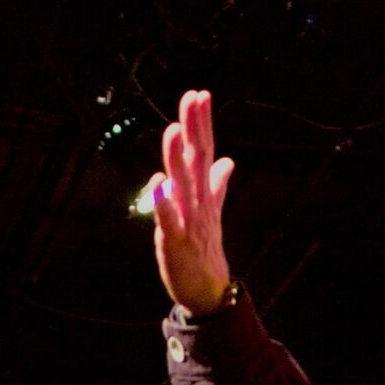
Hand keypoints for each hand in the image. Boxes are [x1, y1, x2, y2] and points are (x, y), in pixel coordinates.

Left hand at [150, 90, 235, 315]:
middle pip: (197, 159)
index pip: (204, 151)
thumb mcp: (212, 212)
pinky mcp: (178, 241)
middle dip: (195, 128)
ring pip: (184, 184)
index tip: (200, 95)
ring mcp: (189, 220)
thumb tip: (227, 160)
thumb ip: (217, 185)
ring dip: (177, 158)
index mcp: (204, 192)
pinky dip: (164, 201)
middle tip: (194, 98)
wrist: (209, 290)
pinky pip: (169, 219)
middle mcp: (198, 201)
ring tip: (173, 131)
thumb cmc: (205, 249)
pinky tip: (157, 182)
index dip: (202, 124)